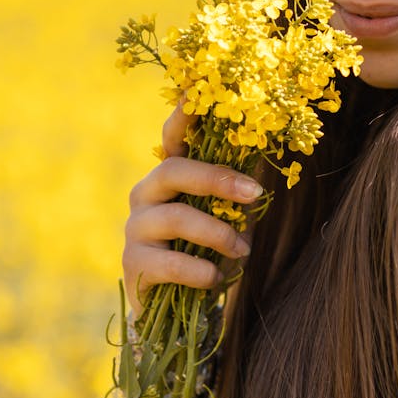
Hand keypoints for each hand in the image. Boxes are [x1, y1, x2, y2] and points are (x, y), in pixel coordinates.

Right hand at [123, 104, 263, 313]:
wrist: (178, 308)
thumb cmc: (207, 252)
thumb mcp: (225, 219)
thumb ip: (235, 196)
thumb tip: (263, 173)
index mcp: (169, 177)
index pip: (173, 139)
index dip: (183, 115)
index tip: (197, 89)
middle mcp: (146, 195)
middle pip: (173, 170)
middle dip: (217, 179)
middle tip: (254, 193)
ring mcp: (135, 229)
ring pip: (176, 217)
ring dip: (218, 233)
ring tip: (242, 250)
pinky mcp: (133, 265)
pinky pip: (169, 263)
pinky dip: (200, 271)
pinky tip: (216, 279)